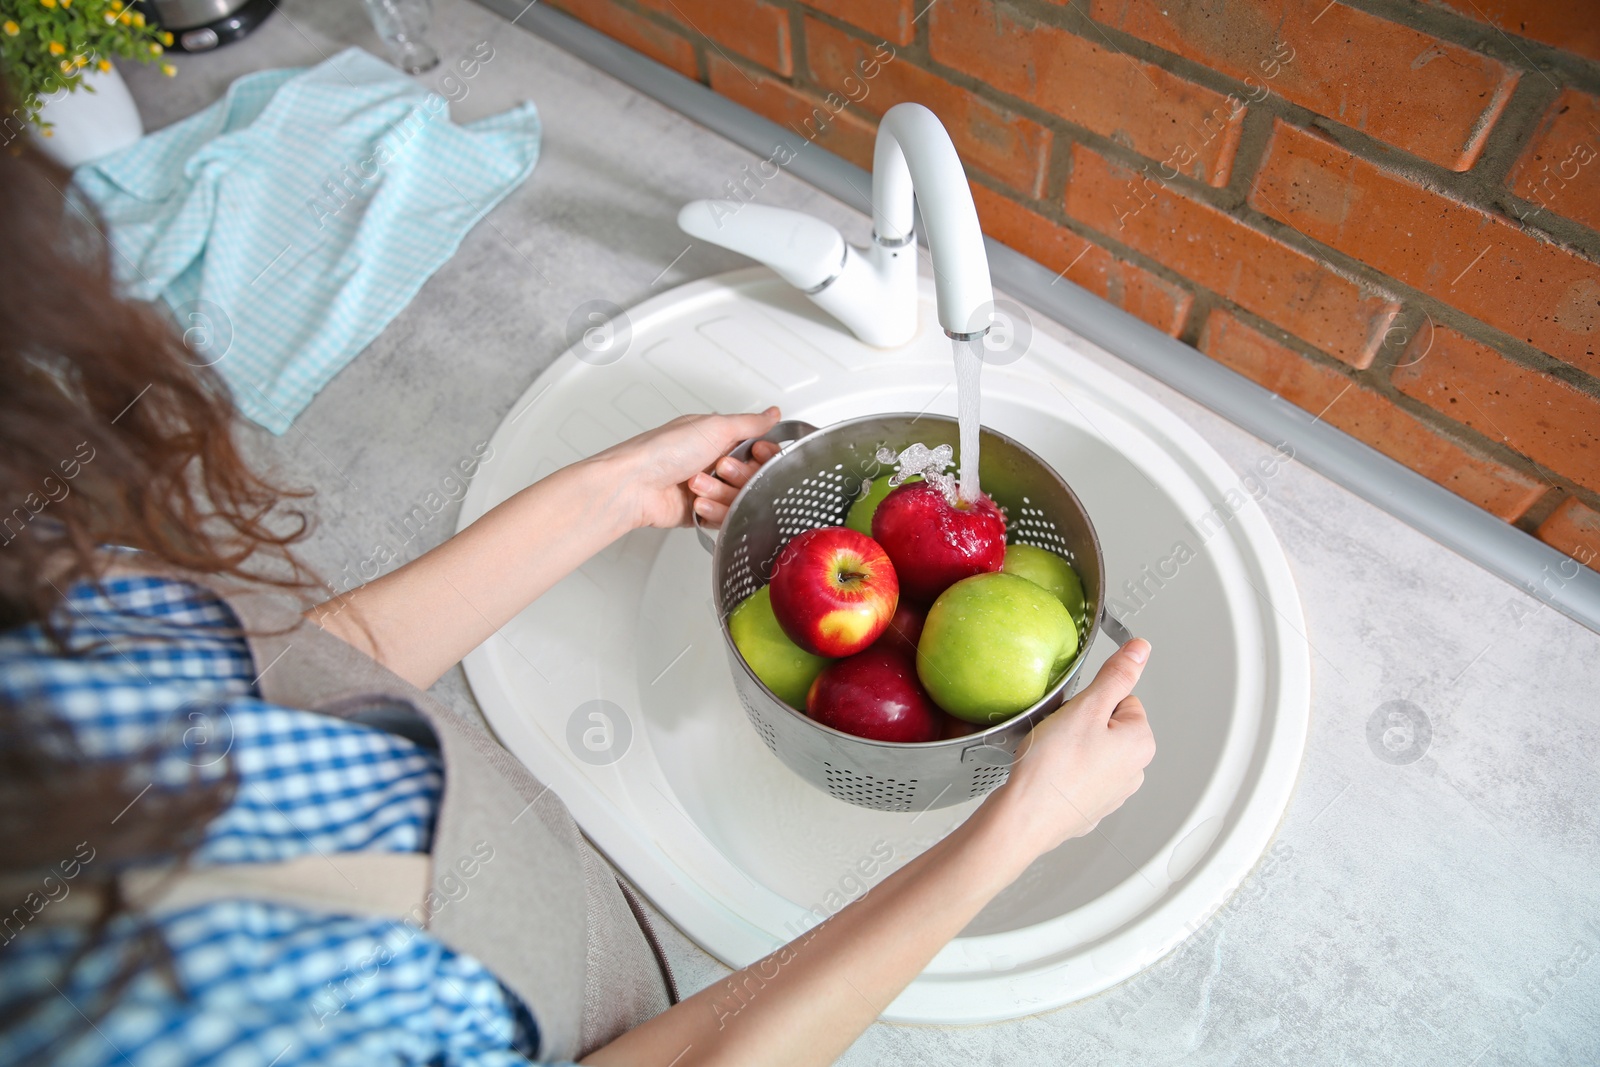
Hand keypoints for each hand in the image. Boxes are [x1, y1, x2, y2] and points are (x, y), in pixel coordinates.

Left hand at [592, 407, 782, 530]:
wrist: (635, 485)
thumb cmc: (664, 451)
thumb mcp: (715, 427)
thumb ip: (750, 423)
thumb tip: (773, 413)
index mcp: (718, 437)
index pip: (759, 448)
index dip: (763, 455)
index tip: (759, 454)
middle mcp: (713, 461)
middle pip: (751, 476)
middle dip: (738, 475)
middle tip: (720, 468)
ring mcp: (707, 487)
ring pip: (739, 498)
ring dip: (721, 493)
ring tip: (697, 485)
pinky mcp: (700, 511)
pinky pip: (725, 517)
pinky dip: (714, 511)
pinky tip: (697, 502)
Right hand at [984, 639, 1155, 857]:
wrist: (1025, 818)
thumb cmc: (1053, 769)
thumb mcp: (1086, 708)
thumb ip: (1116, 675)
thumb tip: (1140, 650)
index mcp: (1140, 743)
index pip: (1122, 699)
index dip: (1091, 701)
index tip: (1073, 714)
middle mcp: (1134, 771)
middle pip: (1108, 725)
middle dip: (1082, 724)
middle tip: (1058, 735)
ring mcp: (1113, 793)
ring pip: (1091, 751)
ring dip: (1072, 748)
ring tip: (1050, 756)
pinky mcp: (1090, 808)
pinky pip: (1077, 776)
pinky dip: (1063, 772)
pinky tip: (1048, 775)